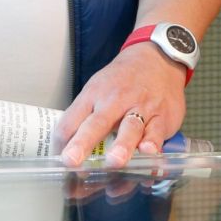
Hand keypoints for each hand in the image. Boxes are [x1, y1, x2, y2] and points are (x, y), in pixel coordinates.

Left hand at [55, 44, 186, 167]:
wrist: (158, 58)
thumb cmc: (122, 80)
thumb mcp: (98, 89)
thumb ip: (83, 118)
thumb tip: (65, 147)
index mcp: (94, 95)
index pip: (71, 120)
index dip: (61, 143)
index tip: (58, 162)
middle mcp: (115, 101)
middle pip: (97, 123)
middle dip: (83, 143)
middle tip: (72, 161)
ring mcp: (140, 109)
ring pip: (130, 128)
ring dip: (122, 146)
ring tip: (114, 162)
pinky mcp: (162, 117)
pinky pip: (157, 132)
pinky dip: (153, 143)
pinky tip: (149, 152)